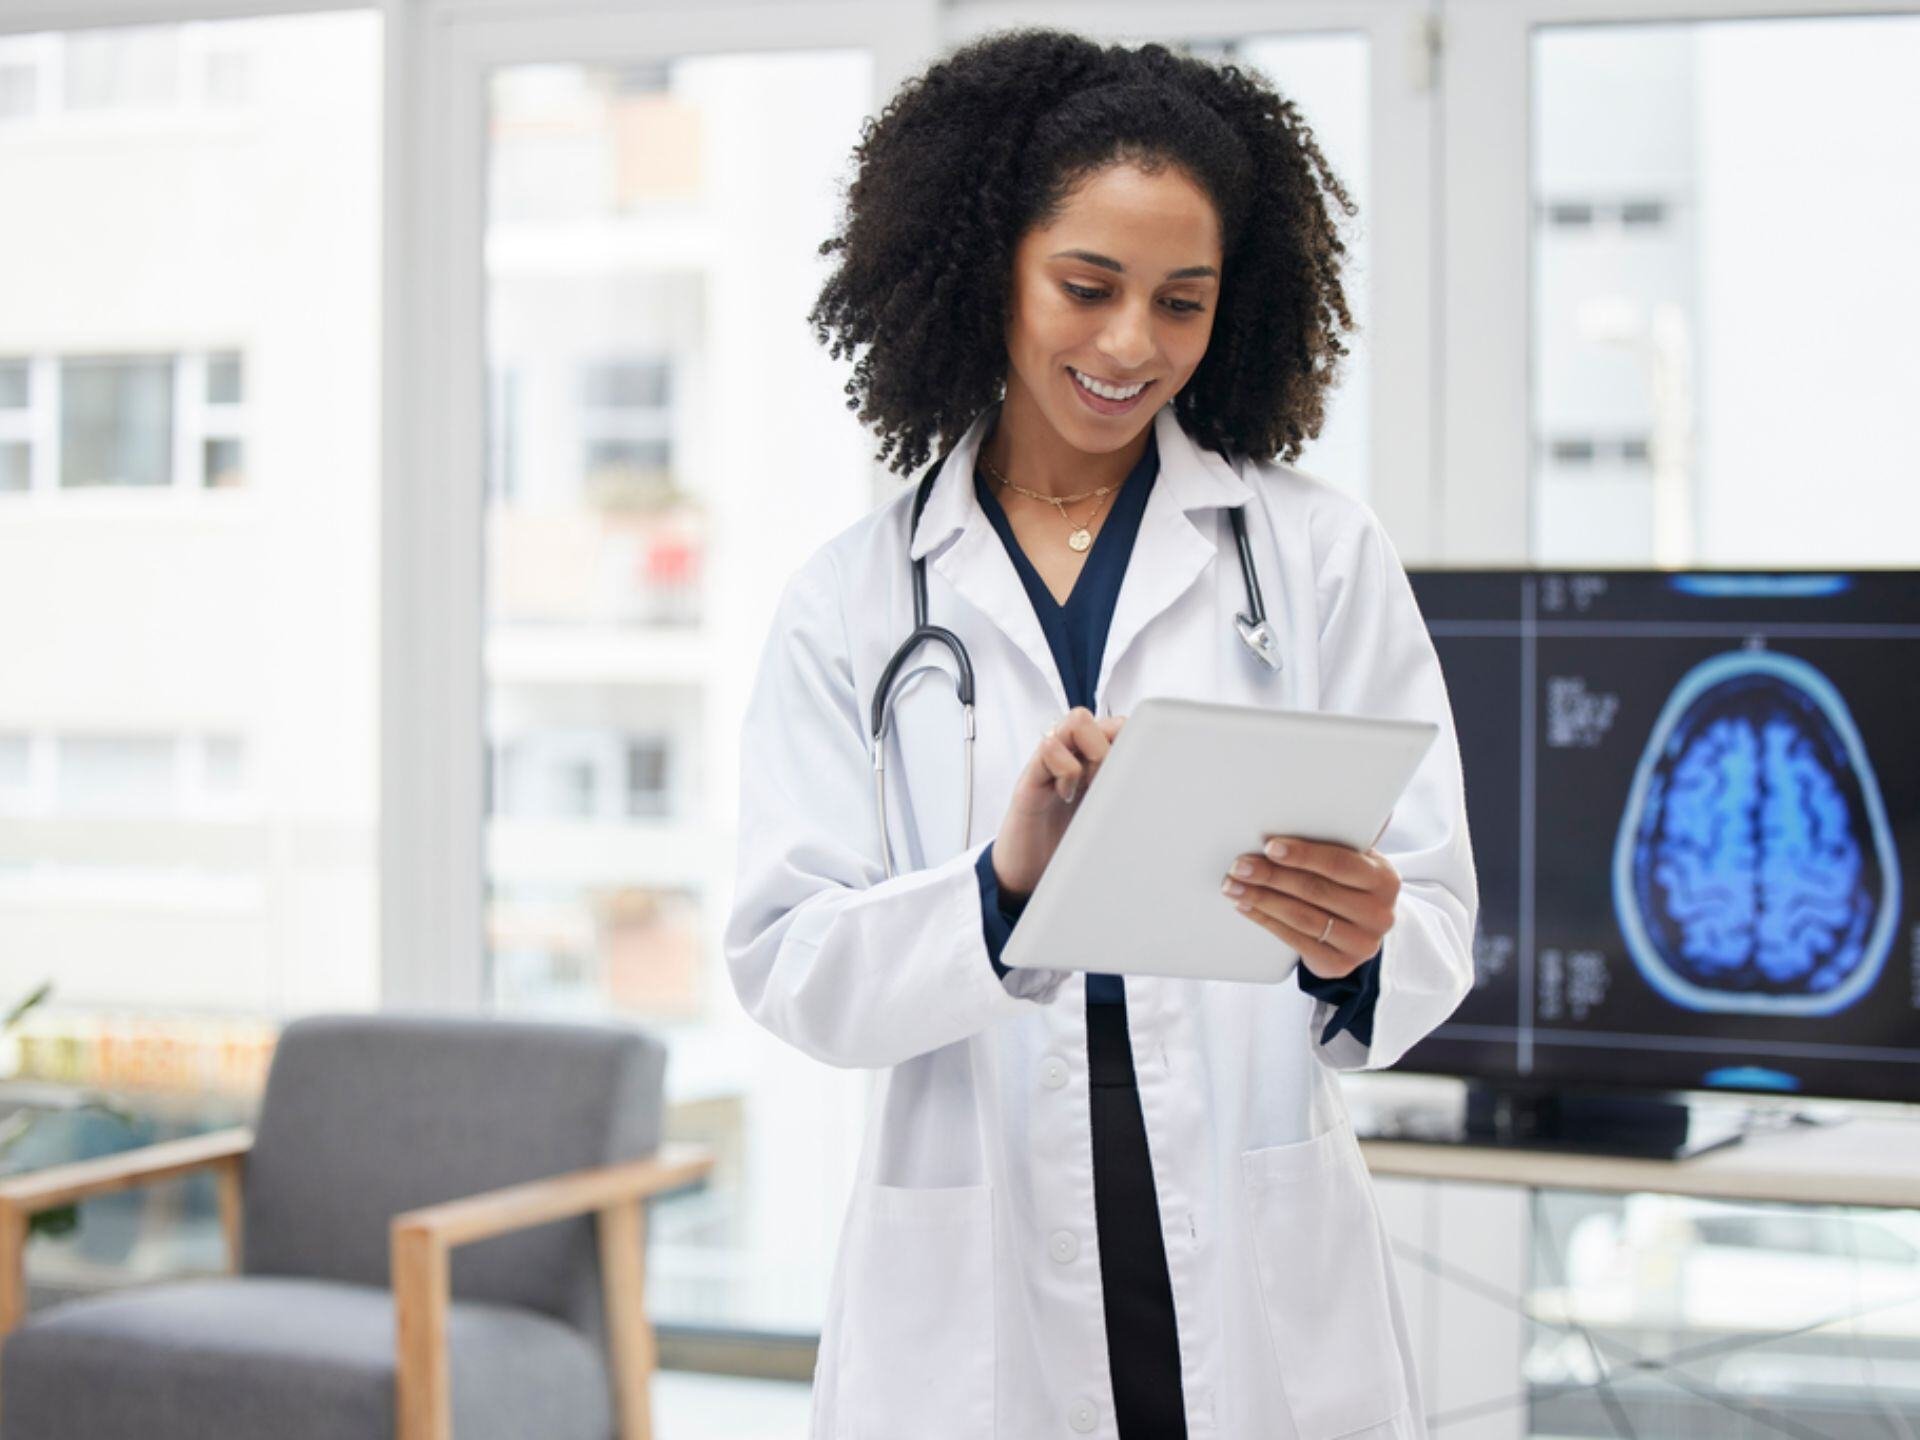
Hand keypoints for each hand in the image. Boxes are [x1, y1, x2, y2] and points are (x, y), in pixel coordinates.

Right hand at [992, 707, 1124, 901]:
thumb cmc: (1068, 846)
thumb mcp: (1107, 819)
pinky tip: (1066, 794)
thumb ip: (1126, 798)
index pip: (1125, 727)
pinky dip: (1065, 769)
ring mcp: (1051, 762)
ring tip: (1090, 785)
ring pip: (1077, 720)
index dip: (1135, 744)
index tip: (1137, 776)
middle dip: (1117, 747)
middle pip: (1106, 719)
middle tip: (1112, 783)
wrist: (1026, 875)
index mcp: (1097, 763)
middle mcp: (1075, 755)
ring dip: (1092, 752)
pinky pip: (1049, 747)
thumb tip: (1167, 793)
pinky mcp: (1031, 777)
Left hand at [1221, 836, 1399, 979]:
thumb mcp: (1356, 860)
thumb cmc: (1350, 883)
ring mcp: (1362, 943)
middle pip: (1315, 890)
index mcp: (1384, 879)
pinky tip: (1245, 906)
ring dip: (1262, 899)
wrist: (1362, 931)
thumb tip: (1320, 789)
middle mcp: (1379, 913)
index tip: (1270, 846)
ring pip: (1302, 917)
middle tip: (1239, 865)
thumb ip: (1343, 834)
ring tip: (1233, 885)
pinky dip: (1265, 920)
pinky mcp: (1340, 965)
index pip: (1340, 863)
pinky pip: (1295, 940)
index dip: (1303, 855)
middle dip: (1272, 875)